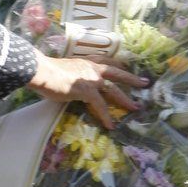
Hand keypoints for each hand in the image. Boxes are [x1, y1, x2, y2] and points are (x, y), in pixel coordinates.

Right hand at [29, 54, 146, 127]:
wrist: (42, 71)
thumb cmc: (47, 71)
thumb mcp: (63, 70)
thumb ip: (71, 76)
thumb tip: (68, 83)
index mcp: (86, 62)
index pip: (106, 61)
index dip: (118, 65)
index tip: (126, 67)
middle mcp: (91, 69)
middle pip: (117, 73)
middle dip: (132, 78)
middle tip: (145, 83)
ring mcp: (90, 79)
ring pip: (114, 89)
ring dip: (125, 99)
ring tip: (135, 107)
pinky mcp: (86, 91)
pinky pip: (100, 105)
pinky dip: (106, 116)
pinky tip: (111, 125)